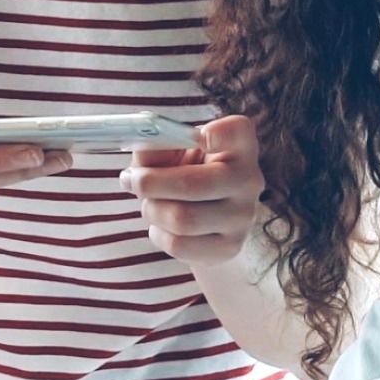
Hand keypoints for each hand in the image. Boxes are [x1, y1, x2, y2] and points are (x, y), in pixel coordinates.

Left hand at [125, 115, 266, 266]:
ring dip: (152, 210)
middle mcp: (248, 179)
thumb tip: (142, 159)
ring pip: (181, 219)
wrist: (207, 219)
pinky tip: (162, 226)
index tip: (199, 138)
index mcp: (239, 145)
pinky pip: (179, 245)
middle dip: (149, 183)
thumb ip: (155, 148)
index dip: (218, 133)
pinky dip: (158, 234)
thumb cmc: (186, 173)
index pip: (237, 131)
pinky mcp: (229, 247)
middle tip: (132, 180)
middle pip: (192, 185)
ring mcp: (243, 216)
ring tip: (149, 204)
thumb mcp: (172, 152)